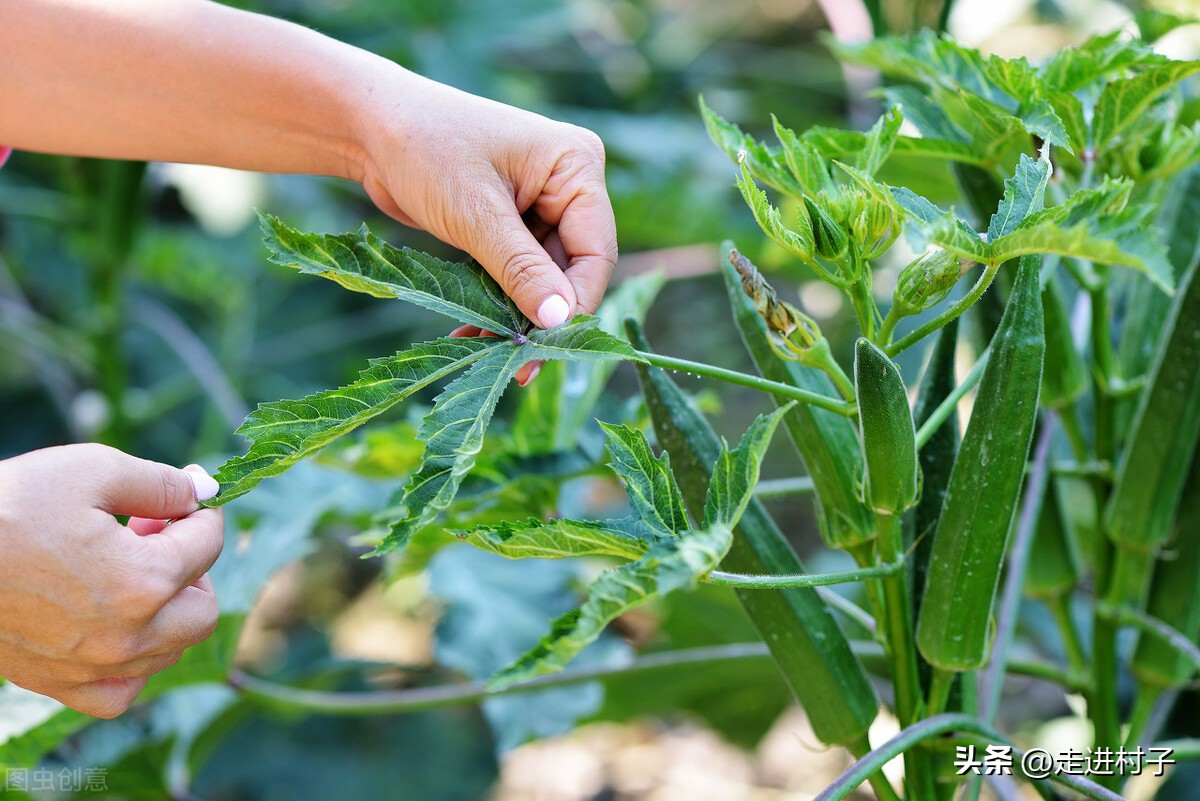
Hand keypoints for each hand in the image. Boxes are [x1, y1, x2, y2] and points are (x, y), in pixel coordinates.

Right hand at [0, 444, 222, 717]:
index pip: (209, 544)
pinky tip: (113, 626)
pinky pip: (122, 690)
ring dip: (165, 611)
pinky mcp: (58, 684)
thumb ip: (160, 483)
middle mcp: (129, 635)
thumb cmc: (8, 506)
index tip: (176, 501)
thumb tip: (199, 493)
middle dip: (193, 568)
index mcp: (146, 580)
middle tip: (154, 537)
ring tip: (124, 570)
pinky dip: (132, 663)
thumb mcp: (92, 470)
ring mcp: (94, 667)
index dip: (199, 513)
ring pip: (169, 650)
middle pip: (204, 609)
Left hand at [356, 73, 617, 386]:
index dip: (575, 301)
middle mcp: (566, 185)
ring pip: (541, 278)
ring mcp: (539, 204)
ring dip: (514, 316)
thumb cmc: (425, 148)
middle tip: (520, 366)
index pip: (596, 250)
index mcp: (576, 165)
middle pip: (571, 269)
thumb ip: (520, 269)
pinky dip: (495, 303)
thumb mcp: (476, 214)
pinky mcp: (510, 223)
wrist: (367, 125)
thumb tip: (557, 322)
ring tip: (489, 353)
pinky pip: (515, 273)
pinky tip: (472, 333)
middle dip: (542, 316)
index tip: (547, 344)